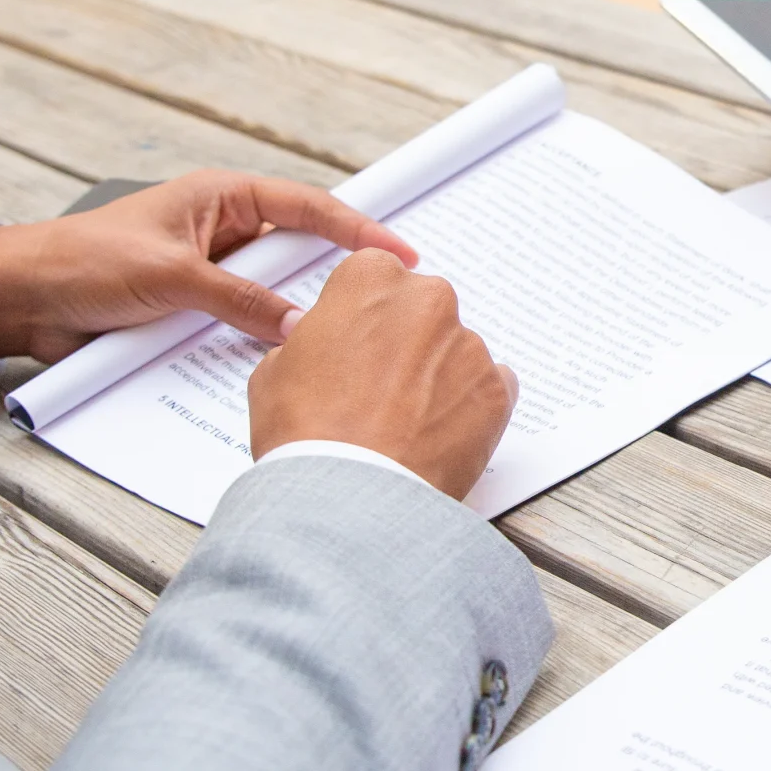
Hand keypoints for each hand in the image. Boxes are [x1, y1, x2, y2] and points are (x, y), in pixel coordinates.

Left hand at [0, 171, 416, 363]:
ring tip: (340, 337)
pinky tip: (282, 361)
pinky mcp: (194, 309)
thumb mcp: (172, 276)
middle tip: (386, 300)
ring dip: (295, 315)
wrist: (20, 300)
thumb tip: (302, 326)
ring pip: (274, 294)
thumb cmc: (82, 262)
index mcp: (222, 197)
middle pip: (299, 252)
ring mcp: (211, 272)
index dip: (359, 229)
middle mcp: (223, 231)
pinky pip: (244, 324)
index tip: (402, 252)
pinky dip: (262, 340)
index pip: (308, 207)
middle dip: (337, 276)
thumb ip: (240, 299)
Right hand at [248, 249, 516, 500]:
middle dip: (406, 340)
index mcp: (371, 280)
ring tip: (405, 424)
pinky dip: (468, 407)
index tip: (358, 339)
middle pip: (421, 309)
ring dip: (437, 376)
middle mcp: (428, 300)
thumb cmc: (305, 433)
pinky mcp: (496, 390)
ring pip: (454, 351)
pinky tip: (437, 436)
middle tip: (379, 387)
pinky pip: (487, 387)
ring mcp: (468, 345)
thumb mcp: (273, 373)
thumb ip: (306, 342)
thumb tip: (315, 343)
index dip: (363, 313)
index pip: (375, 276)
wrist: (351, 495)